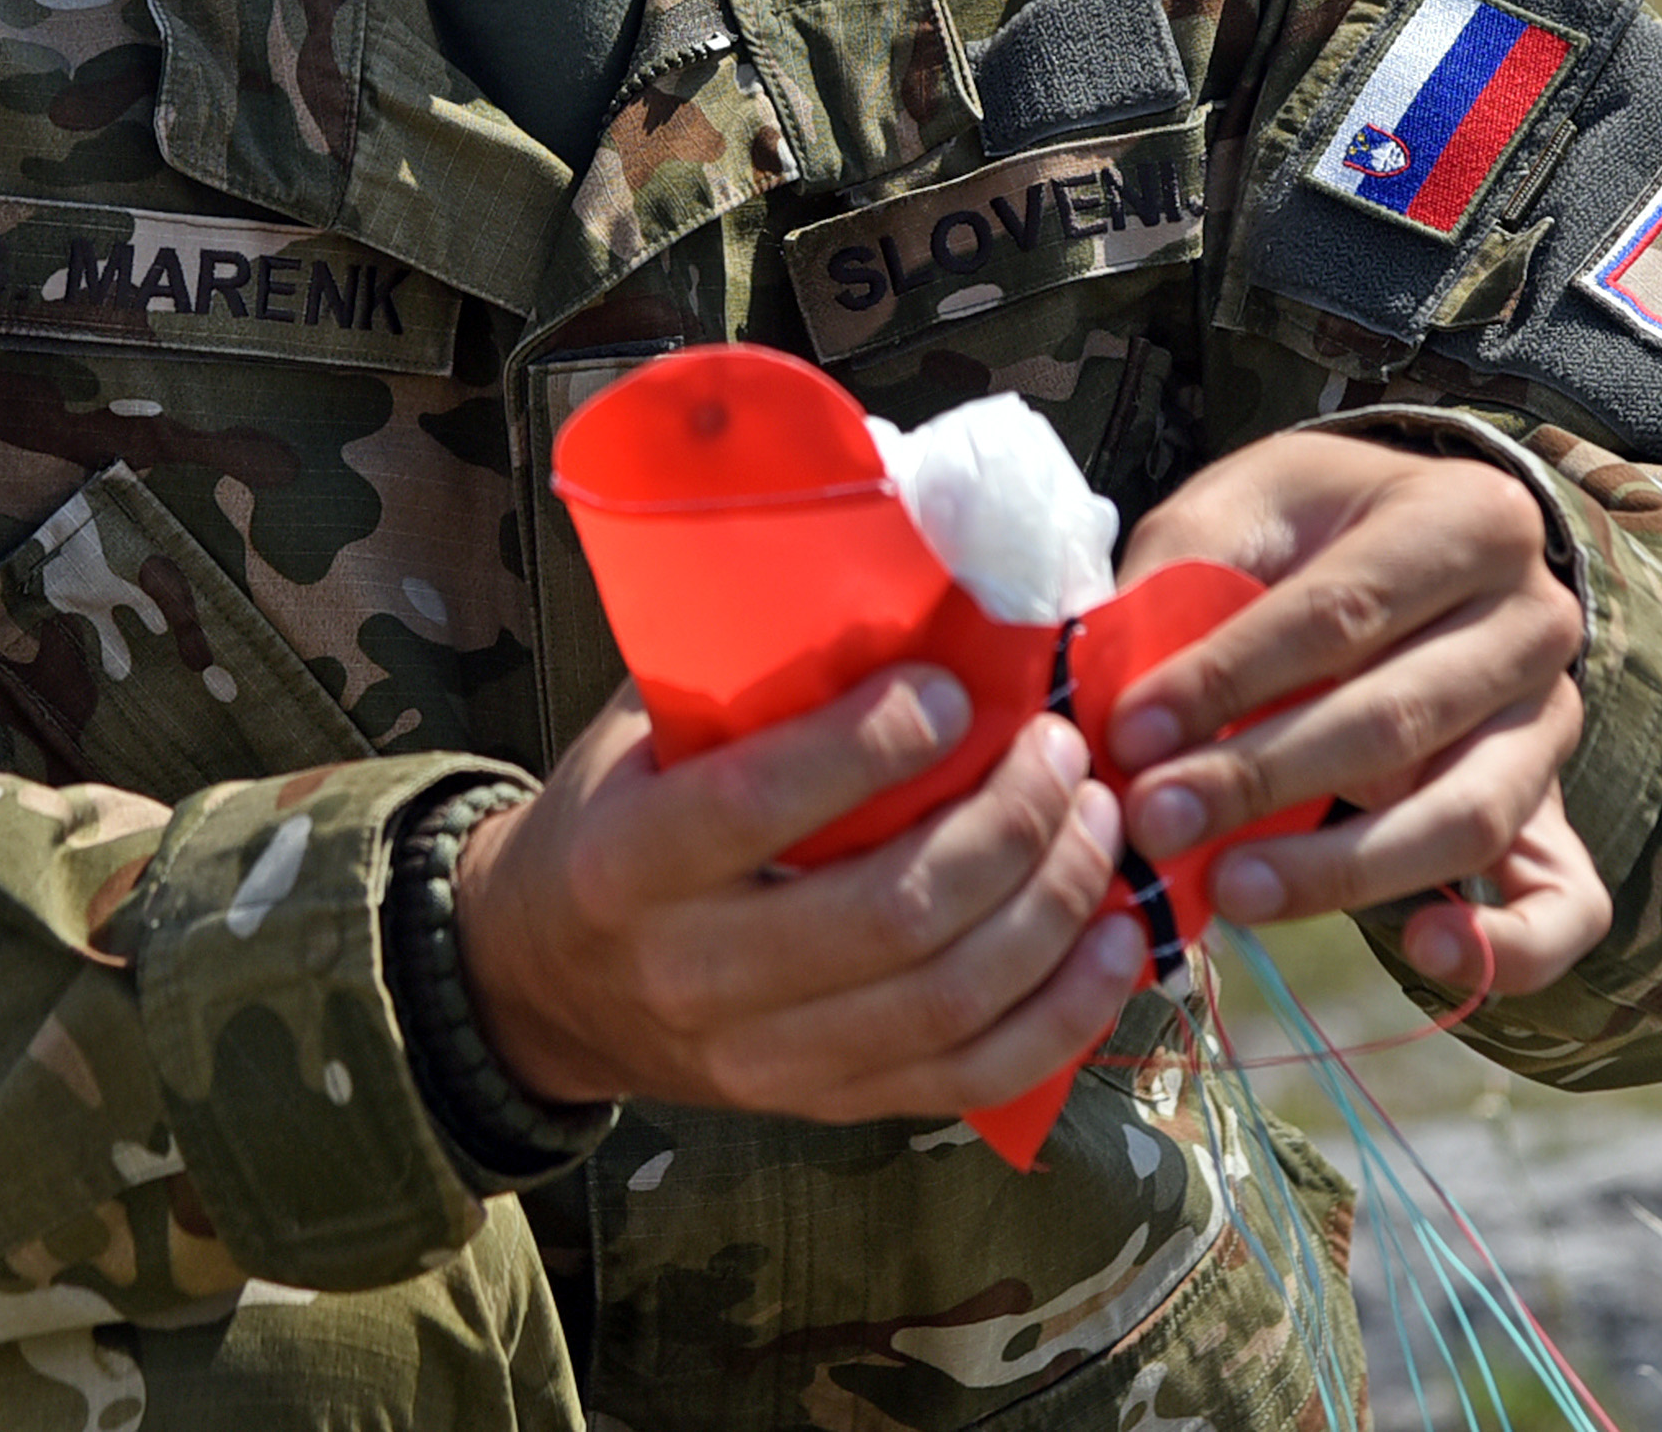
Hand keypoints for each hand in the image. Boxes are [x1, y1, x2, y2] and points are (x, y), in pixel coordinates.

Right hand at [450, 668, 1143, 1119]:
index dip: (869, 746)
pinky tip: (1118, 943)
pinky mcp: (826, 1106)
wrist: (543, 981)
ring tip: (1102, 823)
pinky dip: (1063, 1014)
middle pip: (888, 914)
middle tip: (1064, 751)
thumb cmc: (616, 815)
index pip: (758, 804)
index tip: (952, 691)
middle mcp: (691, 974)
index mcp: (630, 860)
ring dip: (1052, 907)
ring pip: (944, 1001)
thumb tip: (903, 555)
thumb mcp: (643, 731)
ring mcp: (764, 1059)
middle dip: (1007, 825)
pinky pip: (968, 1078)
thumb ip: (749, 670)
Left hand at [1104, 431, 1604, 993]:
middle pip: (1397, 720)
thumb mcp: (1239, 513)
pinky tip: (1422, 952)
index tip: (1129, 736)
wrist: (1403, 550)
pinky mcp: (1555, 812)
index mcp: (1467, 520)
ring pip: (1468, 815)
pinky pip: (1565, 902)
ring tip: (1232, 890)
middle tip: (1156, 822)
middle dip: (1261, 781)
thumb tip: (1102, 692)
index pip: (1339, 613)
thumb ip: (1179, 584)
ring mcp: (1552, 724)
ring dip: (1342, 870)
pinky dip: (1503, 945)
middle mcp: (1535, 621)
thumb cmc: (1305, 535)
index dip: (1227, 681)